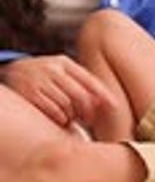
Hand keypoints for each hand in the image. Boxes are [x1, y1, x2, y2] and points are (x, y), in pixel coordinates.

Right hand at [2, 55, 116, 127]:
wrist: (11, 71)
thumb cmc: (43, 75)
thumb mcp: (60, 71)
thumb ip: (79, 82)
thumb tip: (101, 101)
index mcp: (64, 62)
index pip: (90, 79)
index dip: (104, 94)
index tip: (115, 106)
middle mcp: (53, 70)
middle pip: (80, 95)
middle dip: (88, 110)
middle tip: (90, 119)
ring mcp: (41, 81)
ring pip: (67, 105)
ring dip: (73, 116)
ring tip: (71, 117)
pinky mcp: (30, 94)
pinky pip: (53, 111)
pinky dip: (60, 118)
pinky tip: (60, 118)